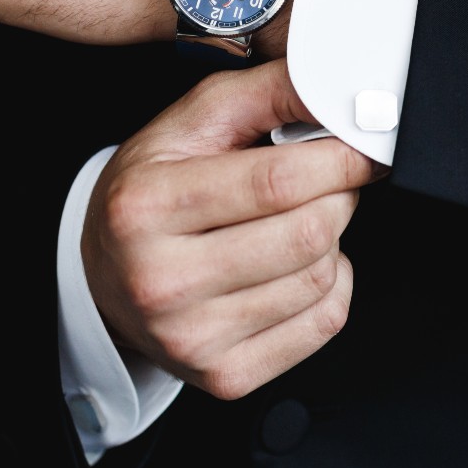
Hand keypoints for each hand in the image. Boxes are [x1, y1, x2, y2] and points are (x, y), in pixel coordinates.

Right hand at [83, 58, 385, 398]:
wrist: (106, 278)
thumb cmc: (151, 194)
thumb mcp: (190, 124)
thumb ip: (265, 93)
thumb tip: (337, 91)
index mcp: (145, 208)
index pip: (276, 182)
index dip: (339, 160)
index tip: (361, 148)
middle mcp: (161, 280)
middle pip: (308, 233)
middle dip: (339, 196)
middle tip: (327, 181)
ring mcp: (192, 337)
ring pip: (322, 277)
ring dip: (332, 241)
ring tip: (294, 223)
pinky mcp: (225, 376)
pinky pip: (324, 323)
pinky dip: (330, 286)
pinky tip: (292, 267)